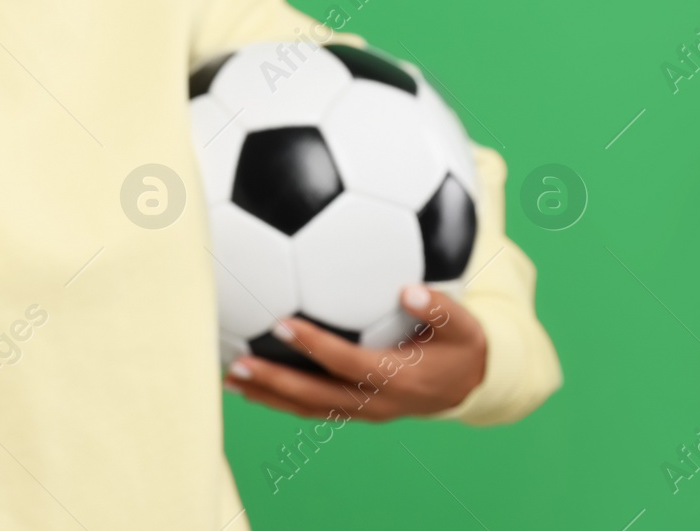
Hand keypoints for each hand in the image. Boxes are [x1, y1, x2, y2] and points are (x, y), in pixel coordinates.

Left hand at [224, 284, 485, 421]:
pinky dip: (279, 398)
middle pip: (316, 397)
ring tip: (228, 379)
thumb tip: (409, 288)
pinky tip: (250, 381)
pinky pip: (312, 407)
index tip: (280, 323)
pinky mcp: (355, 410)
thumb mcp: (463, 326)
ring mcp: (363, 411)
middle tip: (235, 365)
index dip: (314, 346)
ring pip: (308, 408)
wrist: (471, 386)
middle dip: (274, 383)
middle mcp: (376, 402)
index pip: (347, 363)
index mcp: (398, 379)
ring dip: (268, 396)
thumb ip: (439, 307)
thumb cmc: (462, 346)